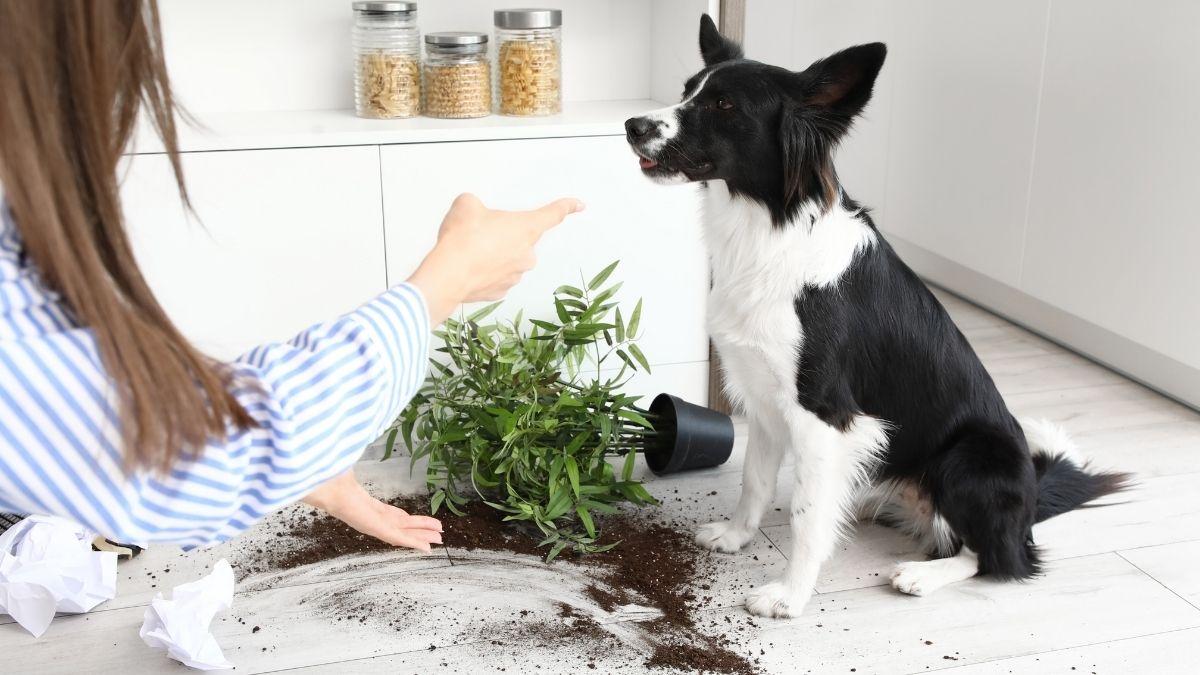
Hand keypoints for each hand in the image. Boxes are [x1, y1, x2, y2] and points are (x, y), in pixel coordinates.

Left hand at [302, 469, 442, 551]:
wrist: (328, 488)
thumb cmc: (337, 481)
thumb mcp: (351, 475)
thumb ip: (353, 472)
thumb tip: (349, 461)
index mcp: (369, 507)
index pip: (394, 516)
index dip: (409, 520)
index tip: (421, 522)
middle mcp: (374, 518)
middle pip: (403, 526)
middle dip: (421, 530)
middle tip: (438, 535)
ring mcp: (375, 526)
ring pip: (404, 534)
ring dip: (422, 537)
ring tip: (438, 541)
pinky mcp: (376, 529)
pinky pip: (400, 538)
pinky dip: (414, 542)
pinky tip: (426, 547)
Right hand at [407, 193, 584, 324]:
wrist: (448, 275)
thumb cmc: (461, 240)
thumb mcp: (466, 205)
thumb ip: (476, 205)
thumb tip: (473, 212)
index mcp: (525, 228)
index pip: (552, 214)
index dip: (566, 207)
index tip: (578, 205)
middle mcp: (527, 254)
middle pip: (520, 239)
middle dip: (503, 235)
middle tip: (479, 233)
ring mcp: (515, 275)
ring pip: (507, 259)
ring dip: (492, 254)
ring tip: (470, 252)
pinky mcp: (501, 291)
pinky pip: (496, 276)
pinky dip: (485, 271)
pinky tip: (469, 267)